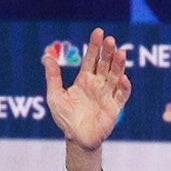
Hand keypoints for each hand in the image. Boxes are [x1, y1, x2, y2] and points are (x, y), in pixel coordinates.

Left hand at [45, 27, 130, 153]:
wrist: (76, 138)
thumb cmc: (65, 118)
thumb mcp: (54, 95)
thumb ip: (53, 77)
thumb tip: (47, 57)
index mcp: (84, 80)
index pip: (91, 59)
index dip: (95, 46)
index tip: (99, 32)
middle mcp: (98, 85)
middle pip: (105, 65)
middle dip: (108, 52)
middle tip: (111, 40)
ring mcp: (107, 95)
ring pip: (115, 76)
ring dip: (118, 65)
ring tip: (121, 53)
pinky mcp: (114, 107)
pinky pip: (121, 95)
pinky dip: (123, 87)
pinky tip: (123, 78)